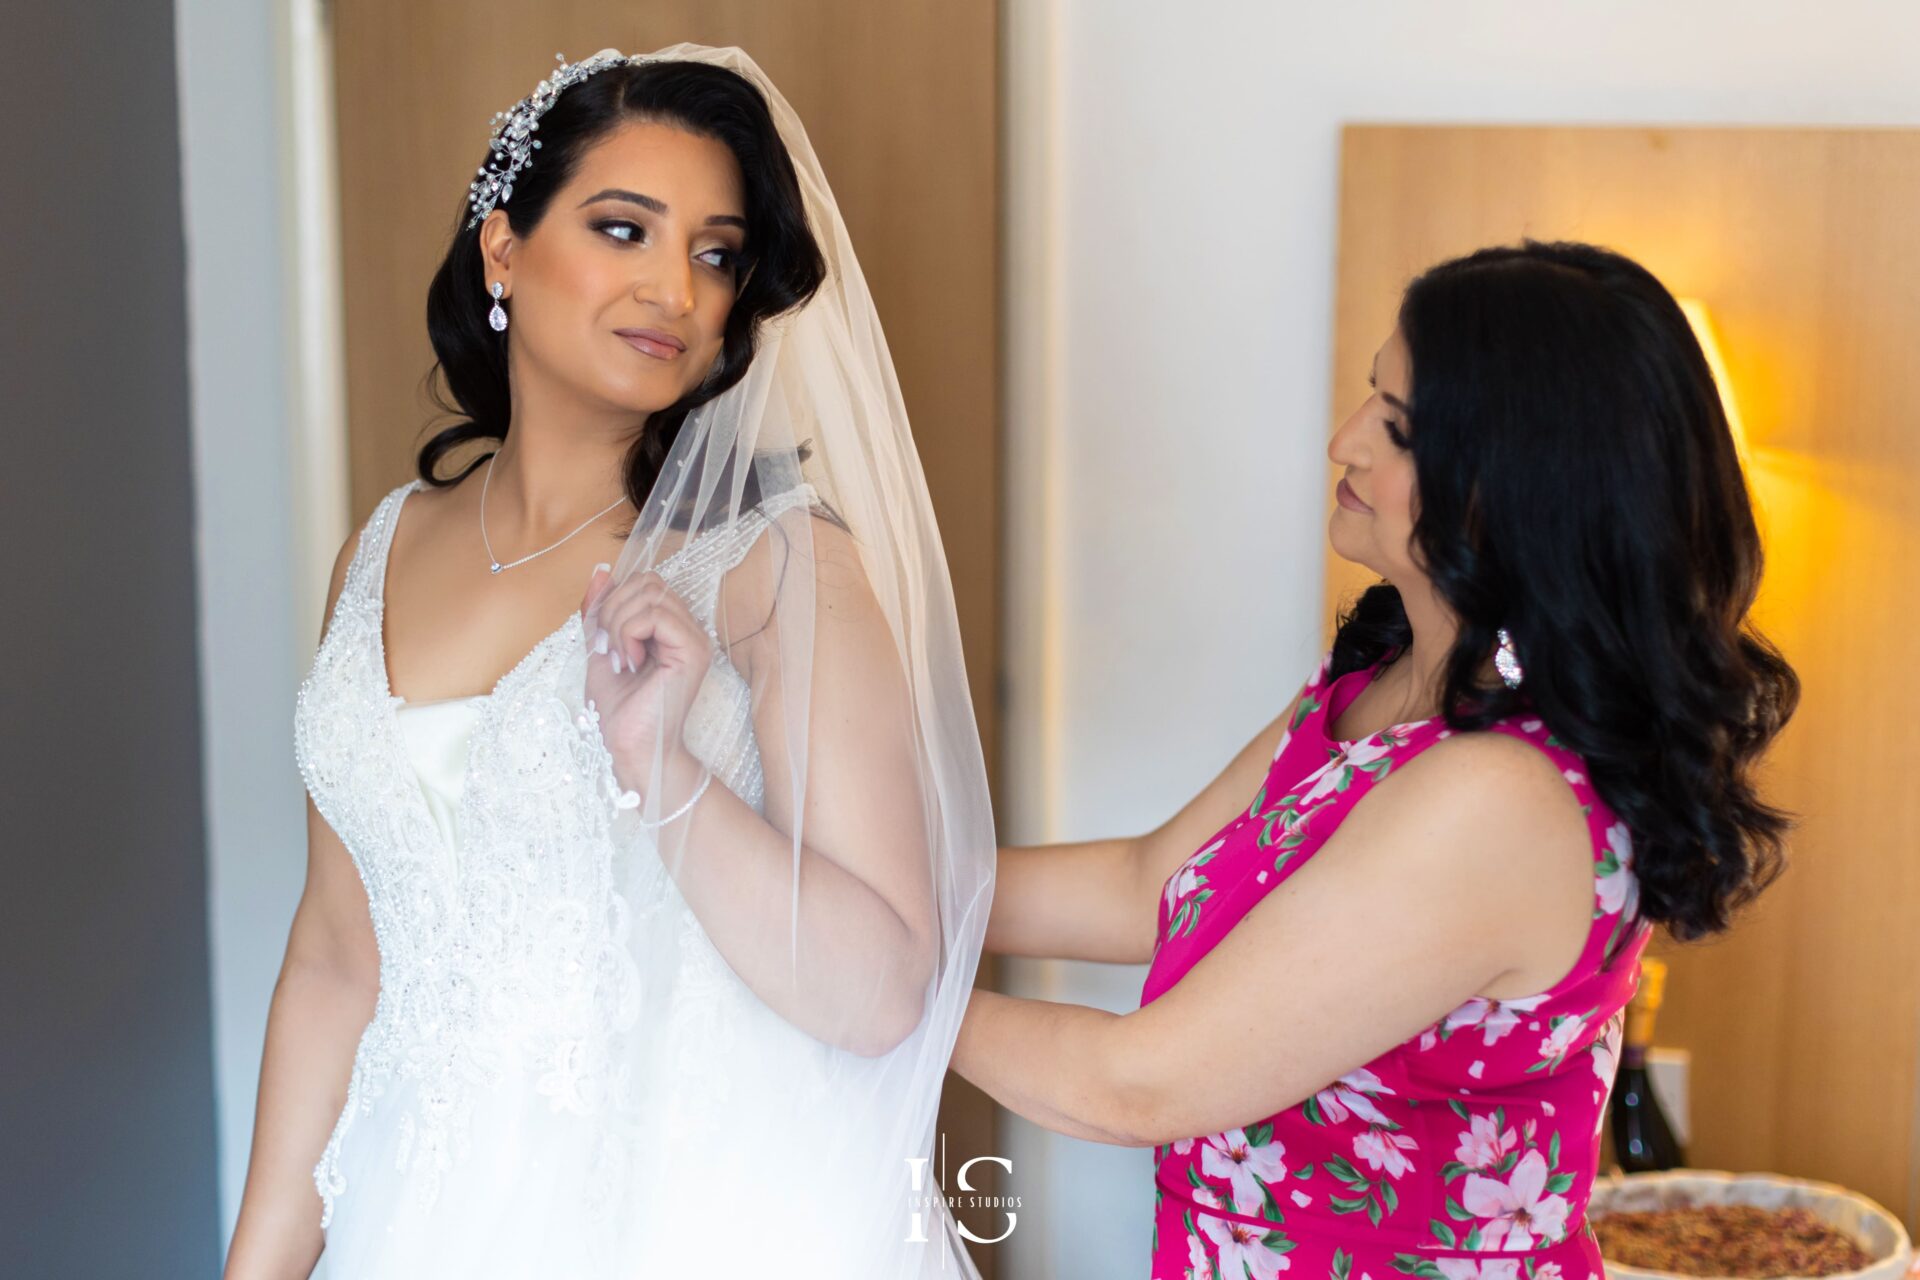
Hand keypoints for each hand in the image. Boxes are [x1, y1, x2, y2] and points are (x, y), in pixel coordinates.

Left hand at [581, 563, 713, 801]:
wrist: (629, 746)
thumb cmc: (619, 709)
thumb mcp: (599, 647)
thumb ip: (601, 610)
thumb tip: (601, 570)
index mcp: (670, 628)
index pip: (645, 583)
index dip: (615, 601)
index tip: (604, 641)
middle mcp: (688, 630)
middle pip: (649, 581)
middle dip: (615, 609)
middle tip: (609, 648)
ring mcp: (694, 639)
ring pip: (651, 593)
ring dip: (620, 623)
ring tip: (619, 658)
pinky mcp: (693, 651)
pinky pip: (657, 614)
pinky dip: (630, 632)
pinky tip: (630, 661)